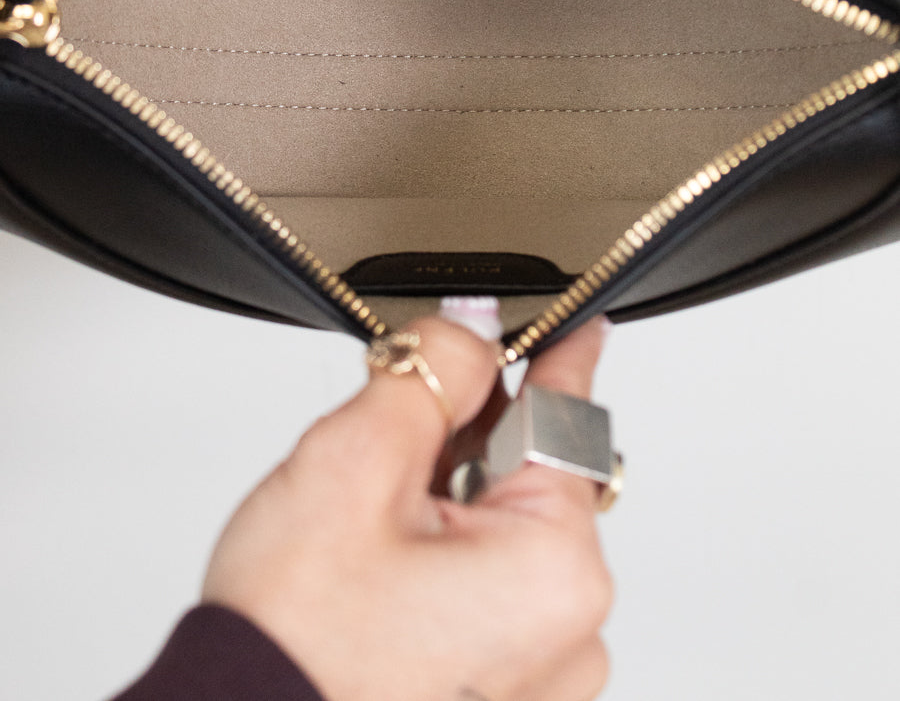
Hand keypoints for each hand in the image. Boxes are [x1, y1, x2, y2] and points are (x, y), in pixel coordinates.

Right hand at [202, 315, 613, 700]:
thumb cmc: (293, 640)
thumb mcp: (357, 465)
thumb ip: (432, 375)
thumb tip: (476, 324)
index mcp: (556, 570)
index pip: (565, 418)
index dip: (552, 352)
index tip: (572, 319)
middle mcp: (570, 632)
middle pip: (528, 475)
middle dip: (464, 442)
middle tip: (386, 458)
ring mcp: (539, 672)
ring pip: (502, 529)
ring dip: (447, 501)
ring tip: (371, 535)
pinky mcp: (504, 688)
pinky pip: (492, 586)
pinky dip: (446, 557)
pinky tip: (386, 572)